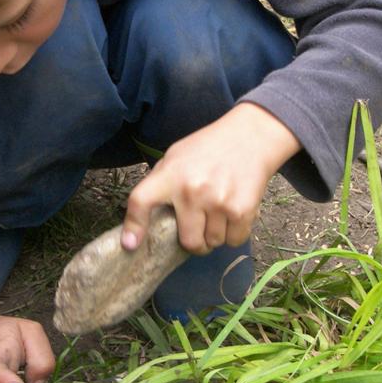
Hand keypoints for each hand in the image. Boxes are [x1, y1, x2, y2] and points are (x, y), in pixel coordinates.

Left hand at [121, 103, 300, 254]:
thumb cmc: (208, 148)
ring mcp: (217, 202)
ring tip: (217, 215)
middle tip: (198, 229)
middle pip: (188, 241)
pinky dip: (233, 234)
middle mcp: (191, 190)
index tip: (131, 245)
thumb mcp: (176, 156)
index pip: (141, 201)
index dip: (134, 226)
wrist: (250, 137)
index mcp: (169, 175)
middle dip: (194, 241)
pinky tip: (232, 214)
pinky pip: (233, 240)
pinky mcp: (241, 210)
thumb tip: (143, 218)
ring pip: (212, 243)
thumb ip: (160, 183)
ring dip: (215, 236)